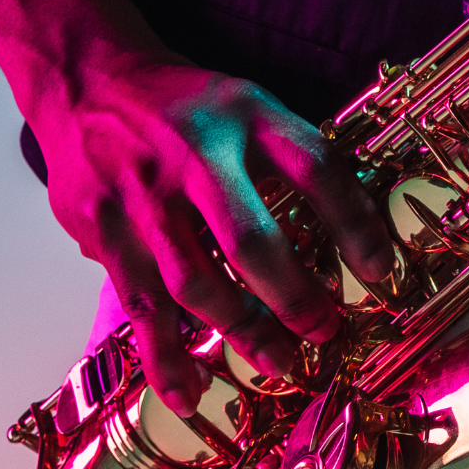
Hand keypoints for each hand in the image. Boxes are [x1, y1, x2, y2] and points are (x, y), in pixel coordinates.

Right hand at [30, 53, 395, 415]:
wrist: (88, 80)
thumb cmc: (183, 105)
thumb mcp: (249, 105)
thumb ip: (293, 156)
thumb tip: (355, 228)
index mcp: (244, 115)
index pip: (316, 167)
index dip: (355, 222)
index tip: (380, 271)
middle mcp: (193, 154)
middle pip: (250, 239)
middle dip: (294, 297)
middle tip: (324, 329)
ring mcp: (142, 194)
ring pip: (194, 282)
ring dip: (242, 331)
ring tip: (279, 361)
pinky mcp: (100, 228)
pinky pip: (138, 303)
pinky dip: (165, 354)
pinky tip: (188, 389)